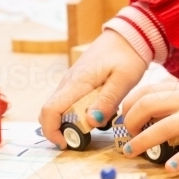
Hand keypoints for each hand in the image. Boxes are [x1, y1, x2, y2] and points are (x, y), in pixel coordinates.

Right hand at [39, 29, 147, 148]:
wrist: (128, 35)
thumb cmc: (128, 55)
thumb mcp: (124, 79)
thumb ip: (108, 100)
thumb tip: (91, 122)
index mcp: (77, 81)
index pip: (50, 109)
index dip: (52, 131)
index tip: (67, 143)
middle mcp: (68, 82)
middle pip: (50, 111)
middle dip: (59, 129)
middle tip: (84, 138)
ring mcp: (71, 81)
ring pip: (59, 107)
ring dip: (69, 122)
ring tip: (94, 126)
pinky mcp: (77, 82)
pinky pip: (69, 101)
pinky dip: (76, 113)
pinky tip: (97, 113)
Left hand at [119, 76, 178, 170]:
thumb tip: (164, 110)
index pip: (147, 91)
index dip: (129, 104)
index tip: (123, 117)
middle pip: (147, 106)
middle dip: (129, 122)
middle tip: (126, 136)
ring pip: (163, 127)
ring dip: (142, 141)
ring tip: (131, 152)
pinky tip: (171, 167)